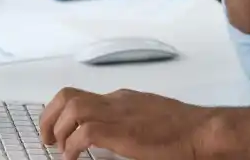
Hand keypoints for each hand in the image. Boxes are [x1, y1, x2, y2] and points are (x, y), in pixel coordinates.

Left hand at [39, 88, 217, 159]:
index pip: (82, 96)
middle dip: (49, 116)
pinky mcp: (122, 131)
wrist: (202, 131)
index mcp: (123, 98)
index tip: (57, 132)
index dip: (62, 114)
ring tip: (59, 149)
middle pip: (68, 95)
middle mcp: (116, 101)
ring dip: (57, 129)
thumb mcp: (150, 118)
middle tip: (46, 139)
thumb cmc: (184, 130)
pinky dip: (72, 145)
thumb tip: (114, 135)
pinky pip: (84, 132)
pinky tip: (73, 158)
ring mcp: (119, 114)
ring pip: (72, 107)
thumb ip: (130, 121)